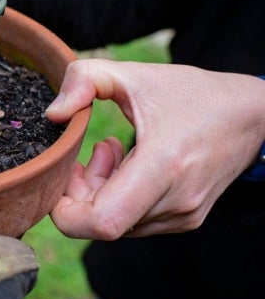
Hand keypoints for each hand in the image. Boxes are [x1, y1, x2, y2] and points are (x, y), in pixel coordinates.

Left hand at [45, 58, 264, 239]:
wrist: (252, 116)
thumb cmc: (191, 93)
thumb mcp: (133, 74)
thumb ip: (84, 80)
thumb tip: (53, 115)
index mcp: (163, 166)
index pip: (102, 223)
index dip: (67, 211)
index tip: (65, 173)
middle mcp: (175, 201)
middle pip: (101, 224)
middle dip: (79, 191)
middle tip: (89, 153)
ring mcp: (182, 216)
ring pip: (115, 223)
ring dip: (98, 191)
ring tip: (111, 149)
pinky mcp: (184, 220)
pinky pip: (133, 220)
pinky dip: (117, 196)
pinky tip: (126, 162)